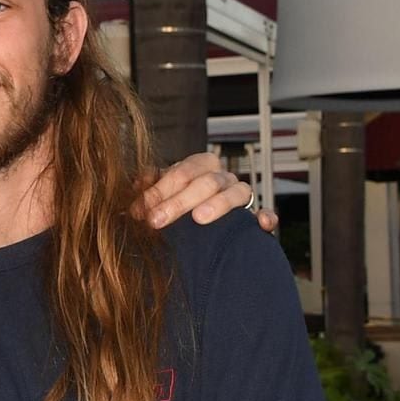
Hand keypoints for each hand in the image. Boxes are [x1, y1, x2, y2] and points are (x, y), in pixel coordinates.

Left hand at [133, 153, 278, 232]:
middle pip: (207, 181)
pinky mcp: (254, 218)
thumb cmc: (170, 210)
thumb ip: (145, 191)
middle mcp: (221, 178)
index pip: (183, 171)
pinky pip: (266, 213)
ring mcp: (239, 195)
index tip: (140, 209)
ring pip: (238, 192)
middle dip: (179, 201)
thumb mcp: (156, 198)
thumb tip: (133, 186)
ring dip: (218, 204)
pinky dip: (265, 216)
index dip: (160, 188)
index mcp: (198, 168)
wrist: (193, 232)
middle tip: (157, 220)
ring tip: (199, 219)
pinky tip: (260, 224)